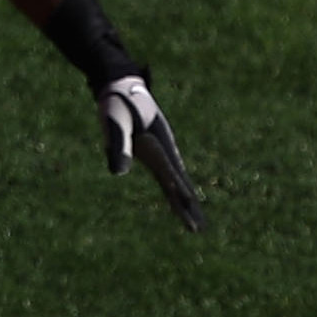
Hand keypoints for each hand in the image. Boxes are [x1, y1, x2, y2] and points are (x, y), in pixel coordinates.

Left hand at [95, 74, 207, 231]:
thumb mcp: (116, 123)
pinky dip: (175, 190)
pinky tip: (178, 198)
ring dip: (184, 201)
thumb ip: (118, 146)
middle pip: (180, 184)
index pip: (173, 179)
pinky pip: (168, 175)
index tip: (191, 218)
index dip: (181, 199)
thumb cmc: (117, 104)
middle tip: (200, 230)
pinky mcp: (156, 150)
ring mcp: (163, 151)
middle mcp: (166, 151)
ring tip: (195, 222)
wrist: (122, 85)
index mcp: (160, 146)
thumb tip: (118, 173)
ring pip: (176, 181)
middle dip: (189, 208)